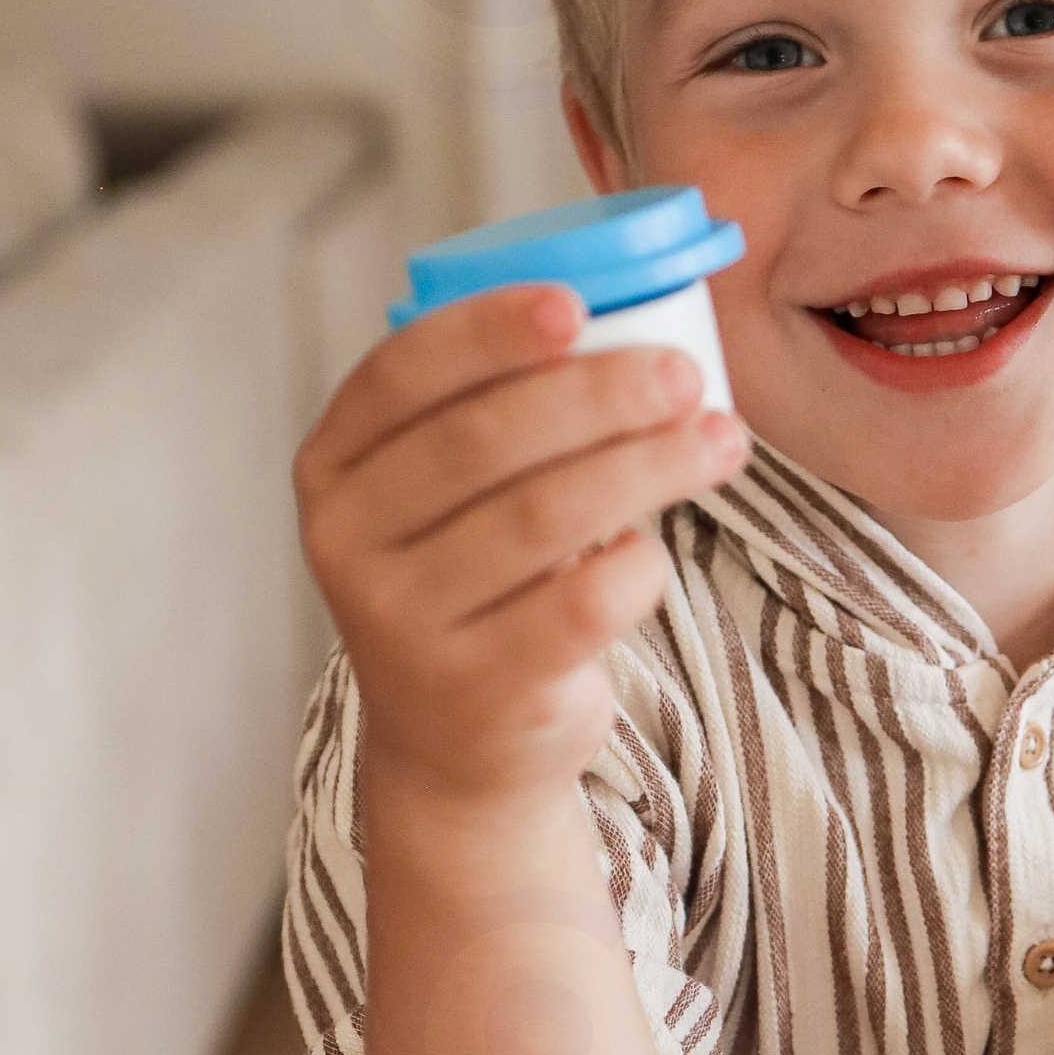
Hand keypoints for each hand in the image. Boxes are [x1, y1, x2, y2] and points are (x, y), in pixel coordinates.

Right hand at [296, 283, 748, 811]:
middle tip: (682, 374)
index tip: (574, 303)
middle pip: (485, 440)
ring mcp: (407, 624)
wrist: (459, 751)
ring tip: (719, 440)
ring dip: (647, 467)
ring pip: (544, 517)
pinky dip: (637, 566)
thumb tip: (632, 328)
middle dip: (599, 395)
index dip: (489, 330)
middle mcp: (351, 544)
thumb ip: (501, 414)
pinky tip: (655, 551)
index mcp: (334, 468)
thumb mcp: (451, 499)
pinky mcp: (481, 689)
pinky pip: (580, 605)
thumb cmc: (477, 588)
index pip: (402, 373)